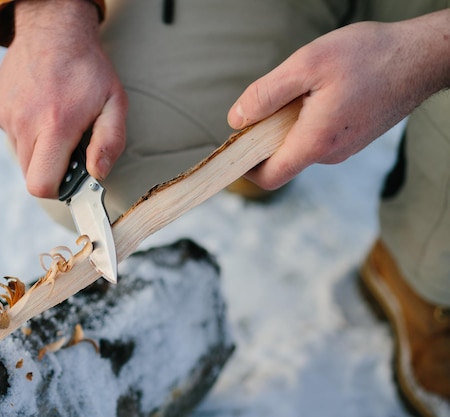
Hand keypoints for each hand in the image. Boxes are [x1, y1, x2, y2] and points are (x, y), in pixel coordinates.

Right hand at [0, 0, 127, 197]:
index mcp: (55, 125)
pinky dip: (25, 130)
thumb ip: (110, 142)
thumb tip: (97, 174)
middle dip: (51, 168)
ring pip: (21, 155)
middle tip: (68, 145)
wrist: (53, 29)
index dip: (57, 189)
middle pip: (31, 174)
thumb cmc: (89, 69)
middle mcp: (24, 122)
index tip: (70, 178)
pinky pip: (10, 135)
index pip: (41, 185)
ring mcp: (5, 115)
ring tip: (53, 120)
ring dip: (38, 148)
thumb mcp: (114, 103)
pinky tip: (38, 107)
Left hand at [227, 11, 449, 189]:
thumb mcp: (306, 65)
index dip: (243, 168)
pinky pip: (318, 136)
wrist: (423, 56)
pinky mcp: (353, 137)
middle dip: (264, 136)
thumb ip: (265, 95)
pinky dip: (306, 119)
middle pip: (281, 158)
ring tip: (303, 89)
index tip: (230, 149)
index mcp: (315, 142)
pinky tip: (321, 91)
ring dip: (287, 124)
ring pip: (299, 145)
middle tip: (268, 101)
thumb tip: (236, 120)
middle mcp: (330, 154)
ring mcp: (344, 148)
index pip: (268, 176)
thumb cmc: (369, 56)